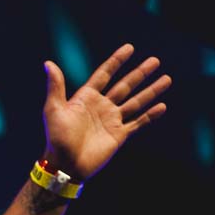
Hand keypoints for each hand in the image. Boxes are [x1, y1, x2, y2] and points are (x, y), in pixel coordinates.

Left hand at [42, 43, 170, 180]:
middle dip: (140, 73)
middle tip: (155, 60)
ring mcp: (111, 120)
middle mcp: (101, 106)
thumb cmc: (56, 138)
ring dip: (151, 91)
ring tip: (166, 78)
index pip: (104, 74)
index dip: (116, 61)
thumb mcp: (54, 109)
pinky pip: (138, 123)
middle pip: (125, 86)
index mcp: (86, 98)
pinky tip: (162, 106)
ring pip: (136, 102)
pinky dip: (150, 115)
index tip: (129, 48)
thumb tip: (48, 63)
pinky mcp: (119, 135)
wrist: (65, 165)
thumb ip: (56, 86)